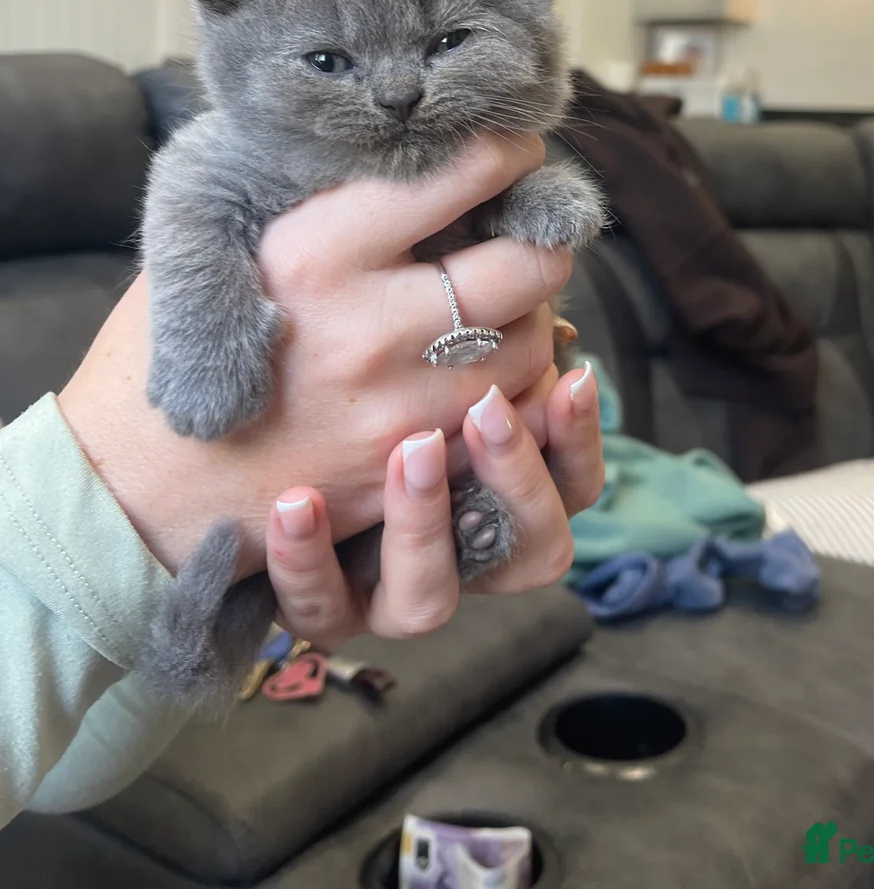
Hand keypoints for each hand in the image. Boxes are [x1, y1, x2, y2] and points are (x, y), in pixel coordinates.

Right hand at [58, 134, 570, 578]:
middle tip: (526, 225)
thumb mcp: (218, 240)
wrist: (132, 487)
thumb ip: (317, 199)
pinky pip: (508, 418)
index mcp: (316, 251)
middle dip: (541, 235)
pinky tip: (488, 364)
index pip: (460, 176)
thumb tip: (408, 150)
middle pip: (526, 264)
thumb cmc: (165, 343)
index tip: (515, 145)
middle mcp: (370, 329)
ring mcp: (398, 410)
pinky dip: (516, 384)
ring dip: (533, 313)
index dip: (508, 150)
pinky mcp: (408, 471)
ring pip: (534, 342)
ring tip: (502, 298)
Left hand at [266, 360, 602, 646]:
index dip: (580, 440)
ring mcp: (393, 594)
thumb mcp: (416, 366)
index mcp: (502, 501)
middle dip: (518, 479)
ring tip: (406, 449)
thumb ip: (473, 348)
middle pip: (536, 552)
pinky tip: (296, 501)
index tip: (570, 377)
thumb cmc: (354, 396)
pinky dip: (308, 558)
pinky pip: (322, 608)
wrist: (245, 468)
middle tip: (487, 408)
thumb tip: (538, 309)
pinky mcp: (324, 613)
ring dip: (422, 523)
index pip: (574, 487)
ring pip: (432, 600)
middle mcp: (463, 559)